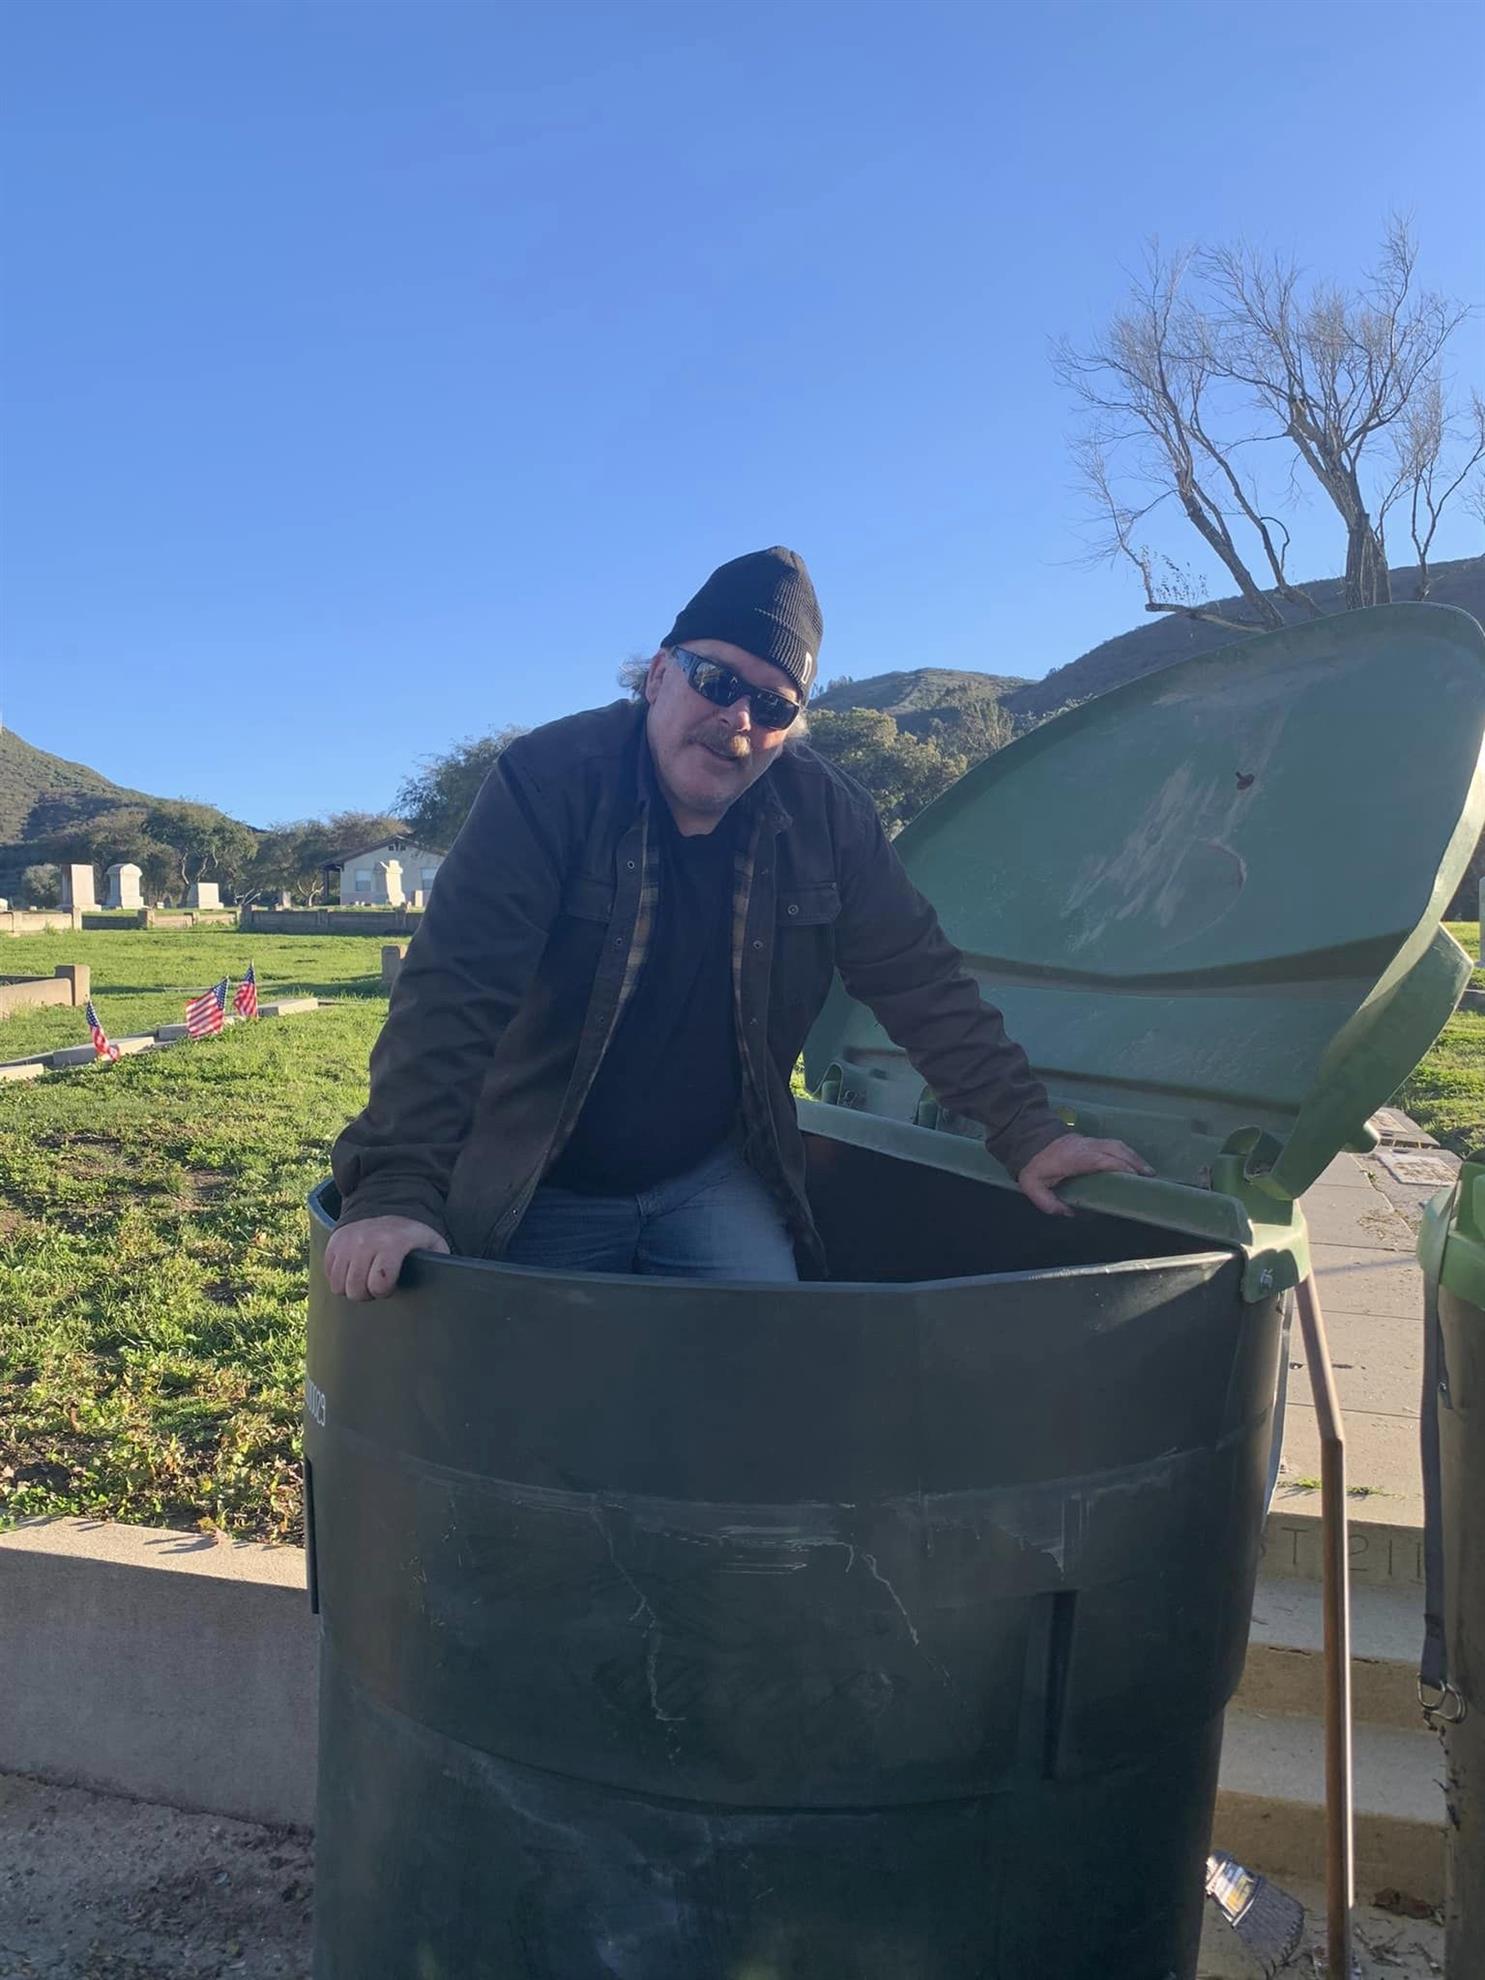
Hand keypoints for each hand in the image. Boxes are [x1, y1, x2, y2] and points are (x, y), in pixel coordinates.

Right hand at [323, 1215, 449, 1300]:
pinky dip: (340, 1277)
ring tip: (366, 1277)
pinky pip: (329, 1274)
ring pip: (338, 1286)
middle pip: (354, 1290)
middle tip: (377, 1282)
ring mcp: (346, 1242)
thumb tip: (446, 1286)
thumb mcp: (433, 1244)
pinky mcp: (334, 1242)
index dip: (384, 1290)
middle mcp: (365, 1242)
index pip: (379, 1284)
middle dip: (367, 1293)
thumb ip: (439, 1264)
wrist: (388, 1204)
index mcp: (391, 1244)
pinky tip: (355, 1269)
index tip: (391, 1283)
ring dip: (352, 1286)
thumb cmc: (414, 1233)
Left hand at [1016, 1134, 1154, 1217]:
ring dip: (1134, 1156)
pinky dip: (1127, 1153)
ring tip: (1148, 1172)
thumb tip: (1070, 1213)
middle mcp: (1086, 1147)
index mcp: (1074, 1158)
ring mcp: (1089, 1141)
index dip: (1119, 1166)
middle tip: (1149, 1177)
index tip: (1134, 1178)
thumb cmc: (1034, 1166)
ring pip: (1117, 1144)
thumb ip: (1049, 1203)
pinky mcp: (1091, 1141)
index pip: (1101, 1159)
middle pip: (1115, 1149)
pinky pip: (1113, 1144)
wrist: (1028, 1140)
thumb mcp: (1033, 1187)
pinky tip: (1134, 1164)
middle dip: (1134, 1162)